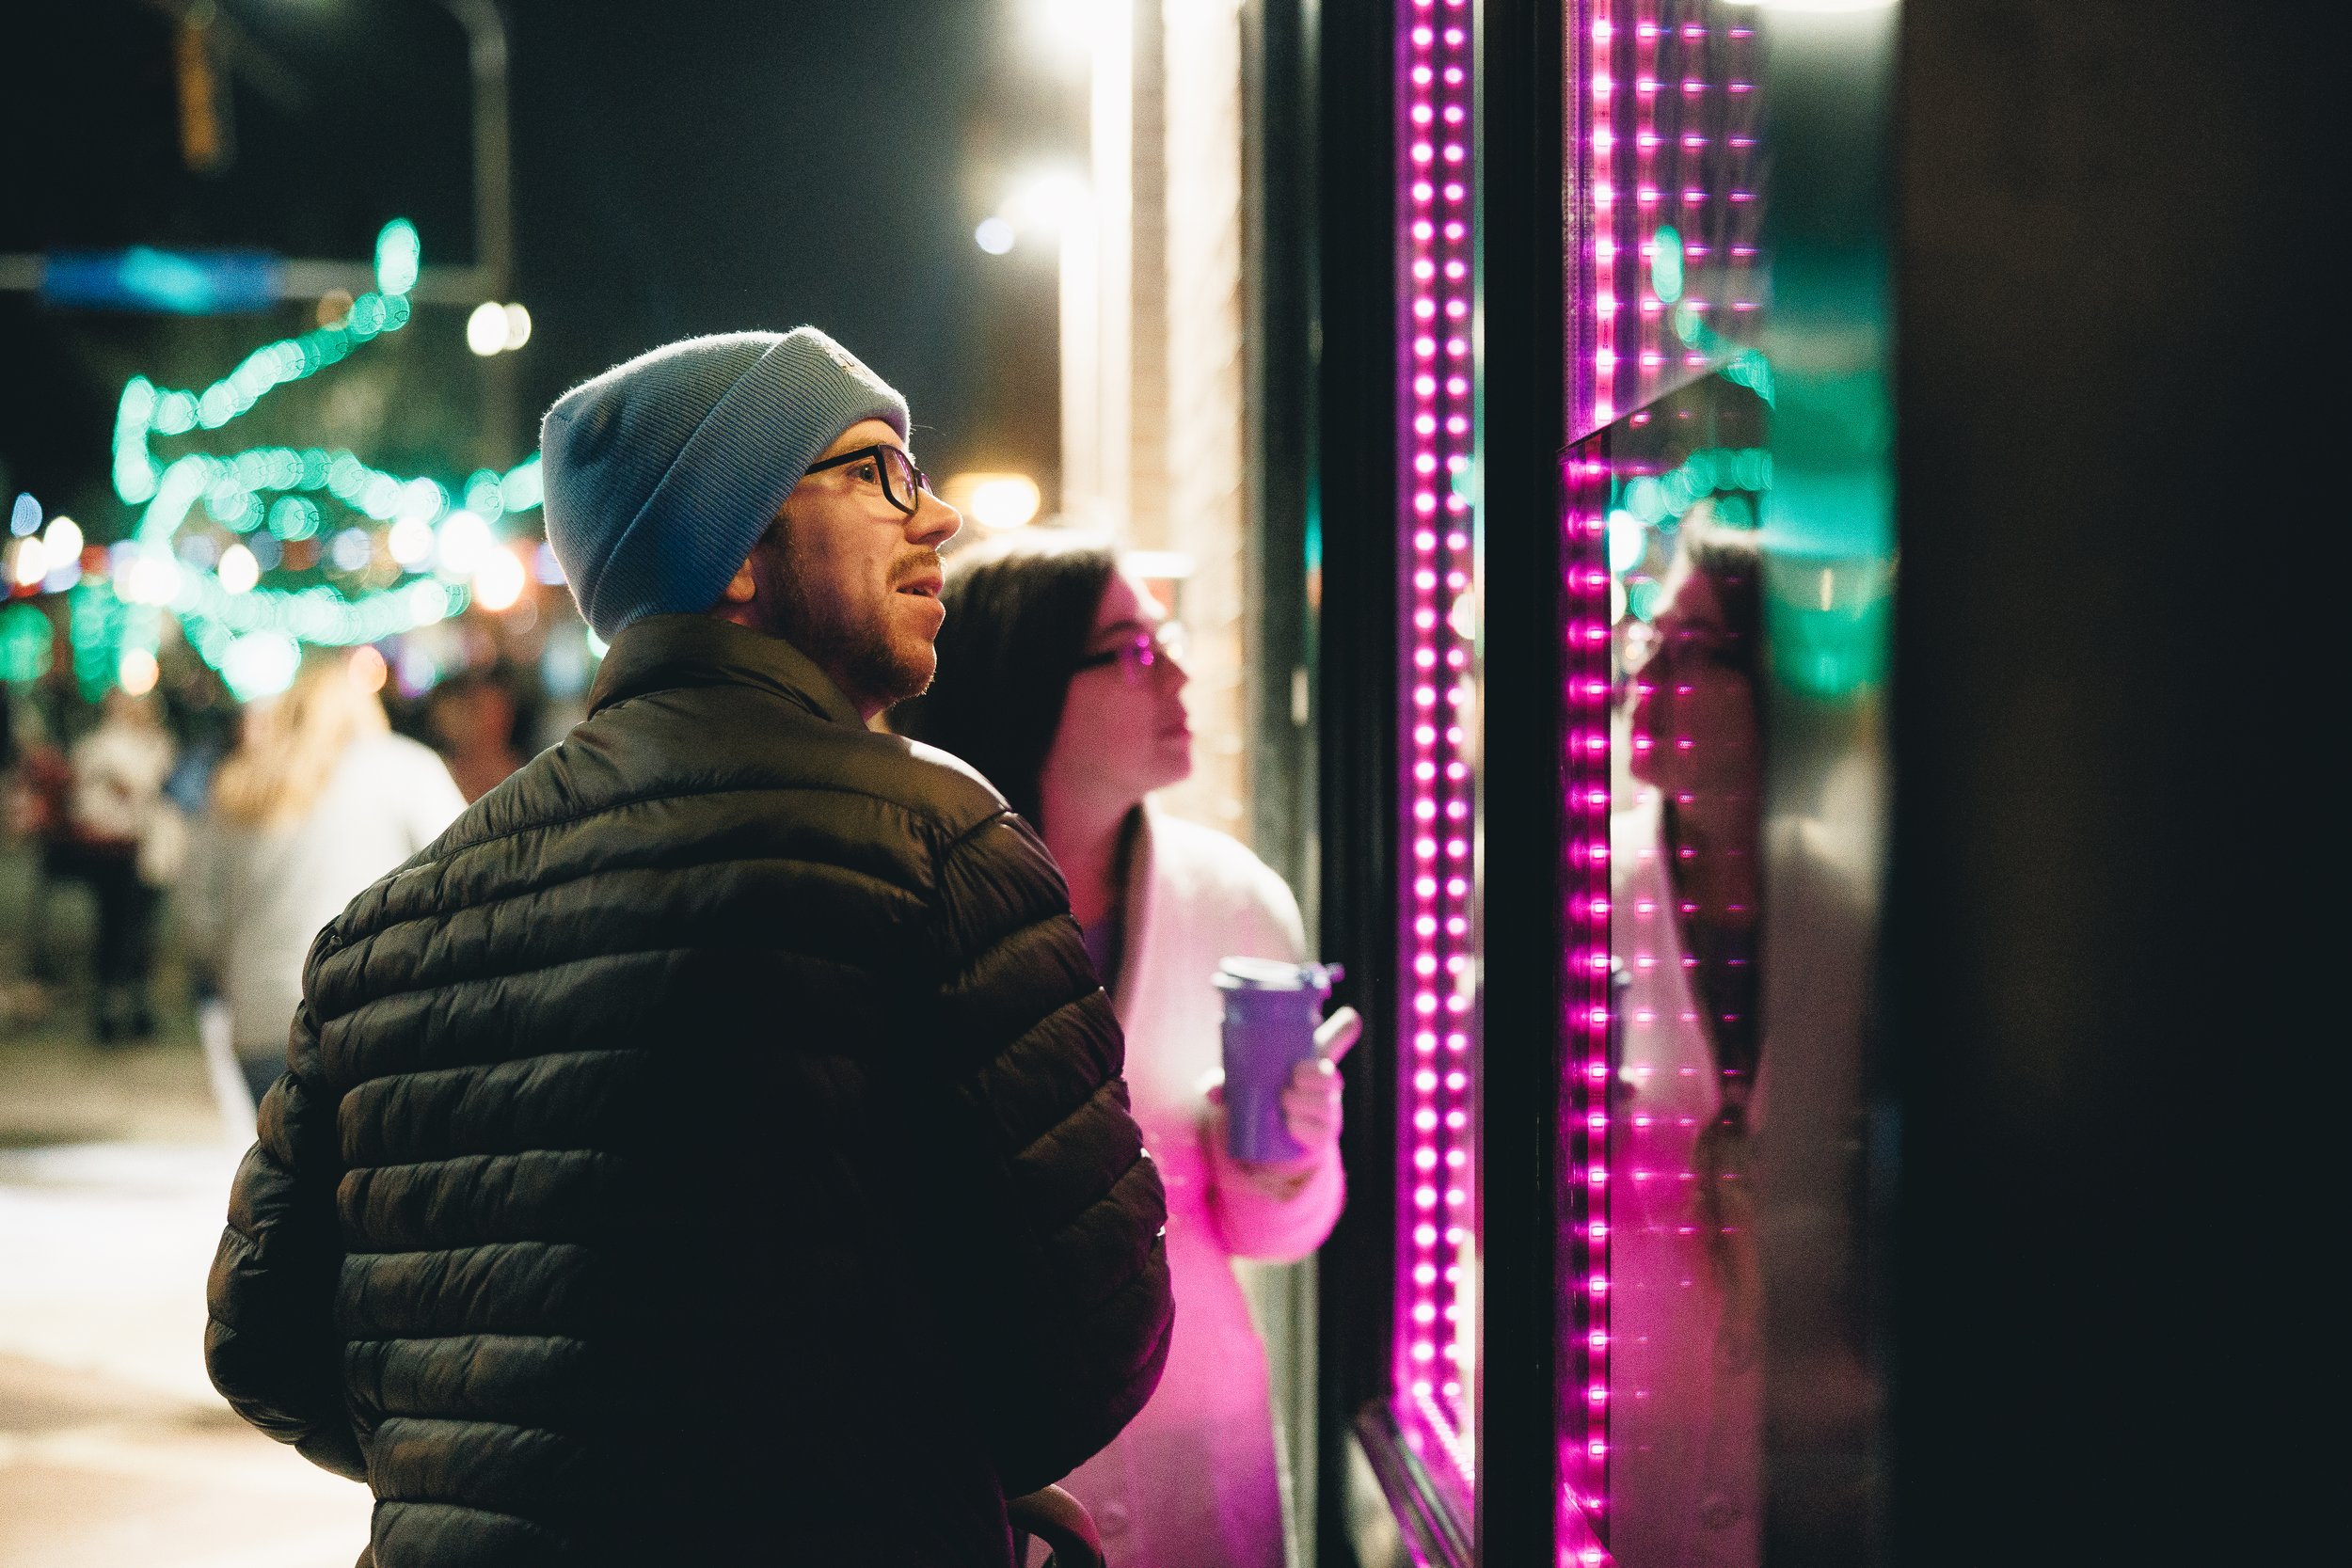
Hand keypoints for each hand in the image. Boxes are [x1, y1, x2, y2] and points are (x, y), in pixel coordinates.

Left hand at [1204, 1016, 1351, 1201]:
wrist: (1273, 1146)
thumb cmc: (1261, 1101)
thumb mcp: (1243, 1088)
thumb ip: (1225, 1084)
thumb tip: (1210, 1090)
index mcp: (1308, 1063)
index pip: (1334, 1041)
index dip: (1344, 1029)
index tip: (1351, 1018)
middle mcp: (1322, 1086)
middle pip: (1330, 1075)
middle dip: (1316, 1074)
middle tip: (1294, 1076)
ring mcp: (1325, 1112)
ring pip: (1325, 1103)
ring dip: (1304, 1101)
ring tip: (1285, 1101)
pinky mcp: (1321, 1137)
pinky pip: (1319, 1132)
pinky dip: (1302, 1126)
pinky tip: (1290, 1124)